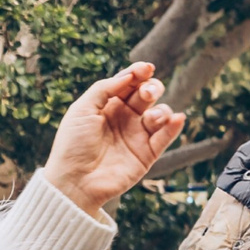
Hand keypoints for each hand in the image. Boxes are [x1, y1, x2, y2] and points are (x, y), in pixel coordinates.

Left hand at [43, 61, 187, 215]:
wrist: (75, 181)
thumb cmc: (72, 145)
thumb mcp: (82, 110)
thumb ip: (104, 89)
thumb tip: (128, 75)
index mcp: (107, 105)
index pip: (128, 83)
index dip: (138, 73)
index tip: (146, 68)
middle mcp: (124, 118)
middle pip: (147, 94)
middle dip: (151, 88)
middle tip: (146, 94)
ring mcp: (136, 135)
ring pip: (160, 113)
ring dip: (160, 110)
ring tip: (151, 117)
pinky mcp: (146, 154)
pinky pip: (165, 137)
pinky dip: (174, 126)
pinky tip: (177, 119)